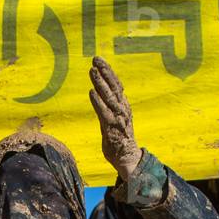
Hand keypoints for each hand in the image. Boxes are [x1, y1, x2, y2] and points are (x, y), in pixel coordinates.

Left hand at [88, 57, 141, 181]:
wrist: (127, 158)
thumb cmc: (119, 138)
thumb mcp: (116, 118)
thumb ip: (110, 106)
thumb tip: (103, 93)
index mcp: (124, 106)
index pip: (117, 84)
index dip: (108, 71)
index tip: (99, 60)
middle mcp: (122, 110)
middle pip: (114, 87)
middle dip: (105, 72)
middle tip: (96, 59)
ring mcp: (118, 119)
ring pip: (109, 98)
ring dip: (101, 83)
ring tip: (92, 71)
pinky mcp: (111, 129)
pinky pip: (104, 113)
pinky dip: (98, 102)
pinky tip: (91, 92)